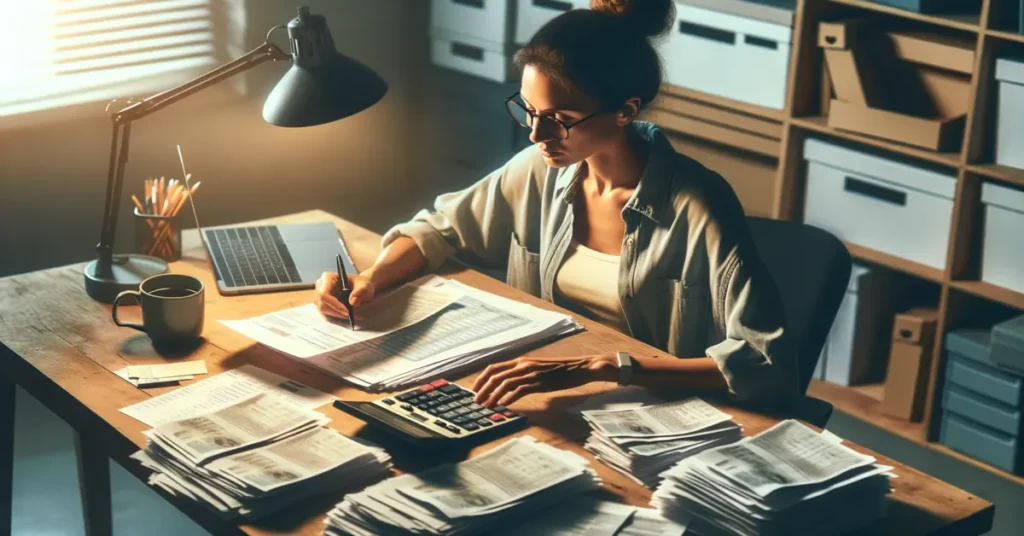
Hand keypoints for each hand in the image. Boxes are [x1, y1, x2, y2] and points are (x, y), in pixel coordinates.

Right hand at [313, 271, 374, 319]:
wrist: (360, 288)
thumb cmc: (361, 284)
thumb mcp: (365, 285)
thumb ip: (361, 291)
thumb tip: (353, 302)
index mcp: (328, 277)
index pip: (324, 294)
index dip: (334, 304)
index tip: (347, 312)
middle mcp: (320, 286)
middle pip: (322, 304)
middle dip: (336, 312)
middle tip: (350, 316)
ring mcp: (319, 296)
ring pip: (324, 311)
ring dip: (337, 315)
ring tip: (351, 316)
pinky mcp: (322, 304)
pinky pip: (326, 314)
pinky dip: (337, 317)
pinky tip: (347, 316)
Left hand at [472, 355, 617, 407]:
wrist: (580, 368)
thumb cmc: (561, 370)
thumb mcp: (538, 369)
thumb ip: (524, 375)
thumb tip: (512, 386)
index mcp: (521, 361)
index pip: (494, 367)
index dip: (481, 379)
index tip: (475, 390)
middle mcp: (523, 364)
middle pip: (494, 375)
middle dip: (482, 388)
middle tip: (476, 401)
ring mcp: (530, 373)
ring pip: (504, 383)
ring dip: (492, 395)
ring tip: (486, 406)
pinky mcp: (539, 382)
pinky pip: (518, 390)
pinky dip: (508, 398)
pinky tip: (503, 405)